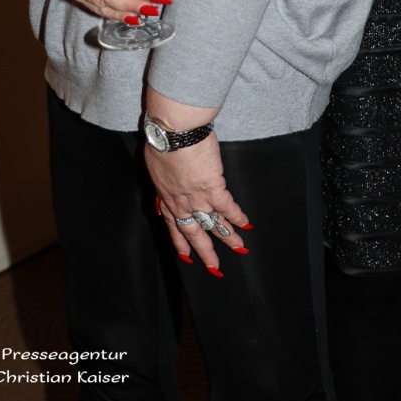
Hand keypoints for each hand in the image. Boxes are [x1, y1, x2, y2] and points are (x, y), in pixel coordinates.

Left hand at [146, 132, 250, 271]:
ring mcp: (199, 198)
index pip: (175, 227)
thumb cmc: (161, 143)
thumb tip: (163, 185)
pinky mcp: (214, 187)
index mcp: (167, 198)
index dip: (181, 243)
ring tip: (239, 248)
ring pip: (216, 224)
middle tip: (214, 267)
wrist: (173, 133)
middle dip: (206, 252)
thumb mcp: (153, 166)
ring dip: (229, 237)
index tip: (186, 255)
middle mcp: (183, 204)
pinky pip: (228, 207)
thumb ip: (161, 181)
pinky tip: (246, 223)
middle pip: (196, 233)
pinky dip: (238, 216)